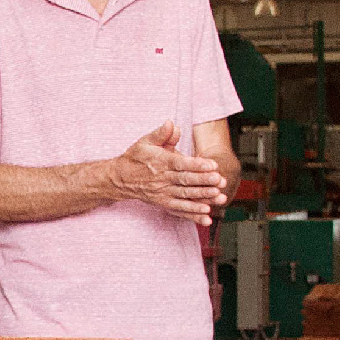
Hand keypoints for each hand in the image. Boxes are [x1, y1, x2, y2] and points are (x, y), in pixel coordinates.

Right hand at [111, 121, 227, 223]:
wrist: (120, 178)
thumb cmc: (136, 158)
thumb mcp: (145, 142)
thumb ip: (161, 134)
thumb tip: (171, 123)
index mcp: (160, 161)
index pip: (181, 163)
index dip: (197, 165)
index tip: (212, 165)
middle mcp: (162, 178)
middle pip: (185, 180)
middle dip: (204, 181)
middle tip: (219, 180)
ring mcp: (163, 192)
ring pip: (185, 195)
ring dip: (202, 197)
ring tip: (217, 197)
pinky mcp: (164, 203)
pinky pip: (180, 209)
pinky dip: (193, 214)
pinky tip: (206, 216)